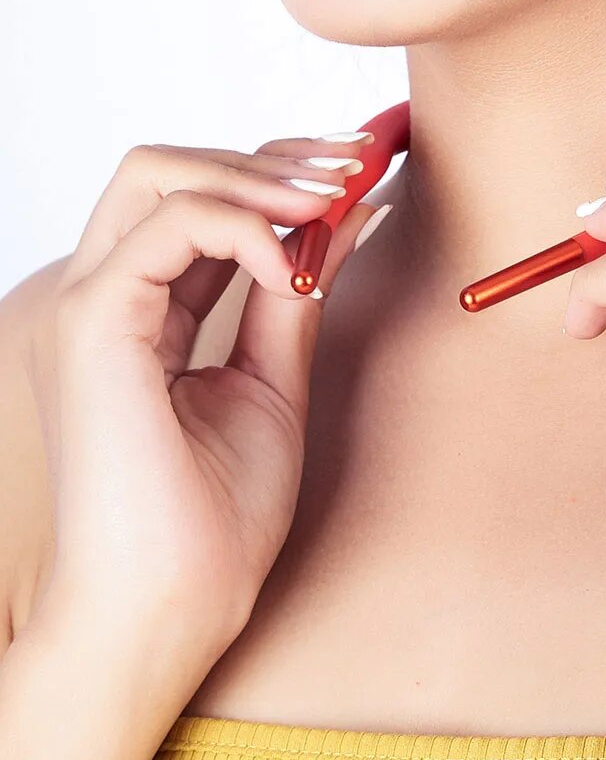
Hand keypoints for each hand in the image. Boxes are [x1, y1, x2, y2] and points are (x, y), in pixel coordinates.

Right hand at [27, 134, 386, 651]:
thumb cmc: (216, 513)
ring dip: (261, 173)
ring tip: (337, 194)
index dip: (279, 174)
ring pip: (159, 174)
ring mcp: (92, 304)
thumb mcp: (273, 379)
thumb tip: (347, 218)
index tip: (358, 166)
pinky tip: (291, 265)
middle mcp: (108, 294)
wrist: (176, 604)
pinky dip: (243, 224)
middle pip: (171, 167)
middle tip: (355, 163)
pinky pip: (169, 226)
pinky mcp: (95, 324)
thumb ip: (294, 295)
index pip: (201, 202)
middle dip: (271, 154)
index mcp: (143, 309)